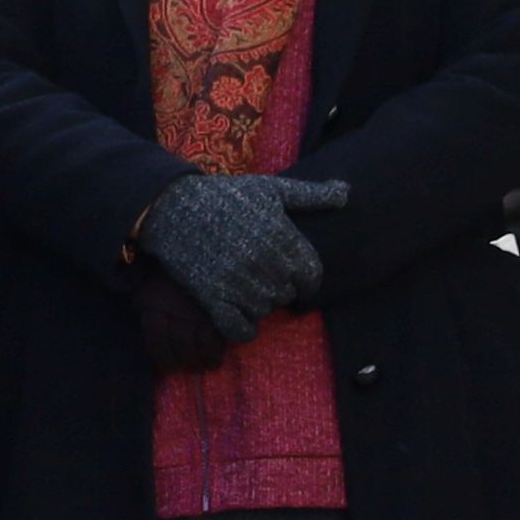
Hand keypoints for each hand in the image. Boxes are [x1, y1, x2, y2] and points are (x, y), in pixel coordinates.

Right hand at [132, 171, 326, 350]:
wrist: (172, 206)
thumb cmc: (225, 196)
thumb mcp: (270, 189)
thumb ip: (310, 195)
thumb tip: (347, 192)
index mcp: (282, 238)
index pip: (311, 276)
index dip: (305, 281)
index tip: (294, 279)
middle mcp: (264, 263)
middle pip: (287, 294)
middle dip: (279, 288)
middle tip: (262, 277)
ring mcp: (239, 282)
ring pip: (264, 310)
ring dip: (258, 304)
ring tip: (245, 287)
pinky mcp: (213, 297)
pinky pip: (240, 329)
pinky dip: (242, 328)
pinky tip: (237, 315)